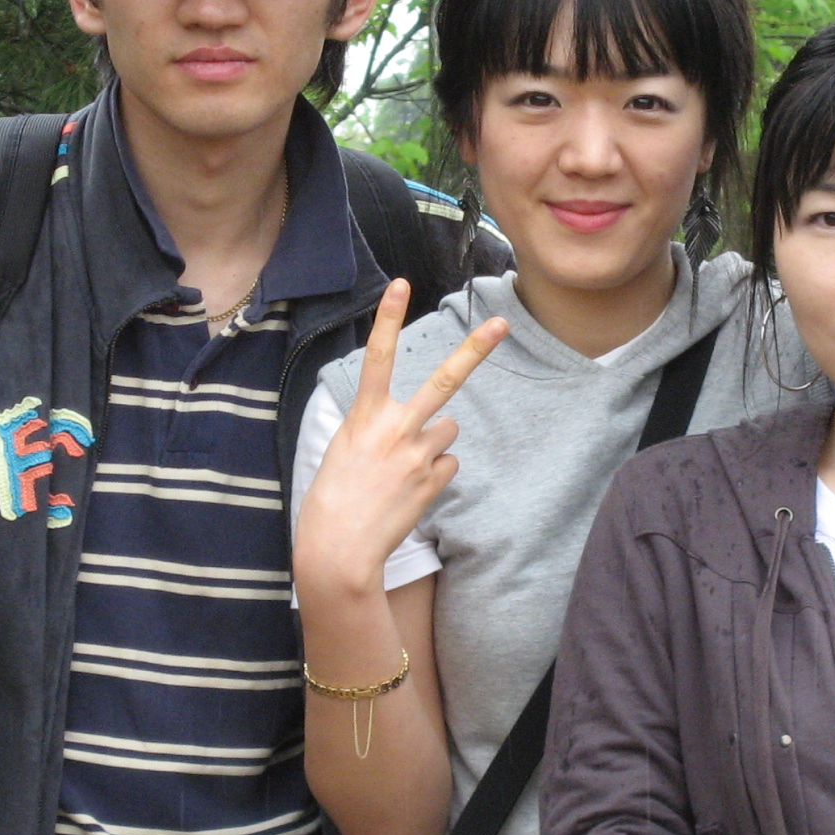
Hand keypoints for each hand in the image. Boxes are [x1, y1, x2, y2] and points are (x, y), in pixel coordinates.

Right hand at [295, 279, 507, 593]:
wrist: (340, 550)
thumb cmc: (332, 501)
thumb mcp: (342, 451)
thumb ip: (376, 429)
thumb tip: (416, 430)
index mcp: (364, 416)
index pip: (377, 356)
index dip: (387, 317)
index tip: (400, 284)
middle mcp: (396, 428)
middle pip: (444, 381)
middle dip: (476, 349)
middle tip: (502, 323)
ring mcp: (419, 454)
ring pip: (448, 430)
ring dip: (435, 442)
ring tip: (404, 469)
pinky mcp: (435, 480)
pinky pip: (447, 464)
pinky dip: (434, 475)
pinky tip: (410, 492)